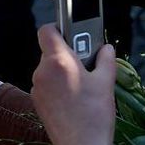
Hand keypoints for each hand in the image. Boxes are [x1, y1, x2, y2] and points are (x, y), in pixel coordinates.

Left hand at [31, 25, 115, 144]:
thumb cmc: (93, 116)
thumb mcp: (106, 82)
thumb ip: (106, 59)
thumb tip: (106, 49)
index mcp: (58, 61)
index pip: (47, 30)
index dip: (59, 27)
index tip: (73, 32)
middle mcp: (43, 71)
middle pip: (51, 50)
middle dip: (68, 53)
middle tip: (86, 62)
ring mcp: (38, 87)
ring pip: (49, 68)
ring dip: (63, 70)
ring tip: (83, 82)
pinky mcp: (37, 101)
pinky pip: (47, 83)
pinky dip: (58, 84)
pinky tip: (74, 96)